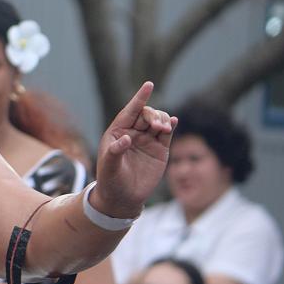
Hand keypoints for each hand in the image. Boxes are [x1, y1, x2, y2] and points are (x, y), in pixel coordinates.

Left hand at [94, 82, 176, 217]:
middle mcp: (132, 132)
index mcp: (117, 132)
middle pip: (146, 114)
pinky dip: (171, 125)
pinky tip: (174, 121)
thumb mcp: (109, 167)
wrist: (123, 198)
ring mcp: (147, 140)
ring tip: (164, 127)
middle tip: (157, 126)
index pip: (129, 111)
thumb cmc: (110, 181)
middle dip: (153, 114)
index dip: (139, 98)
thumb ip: (115, 152)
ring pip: (158, 121)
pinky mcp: (160, 149)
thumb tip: (126, 138)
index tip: (149, 85)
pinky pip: (167, 134)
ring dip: (163, 119)